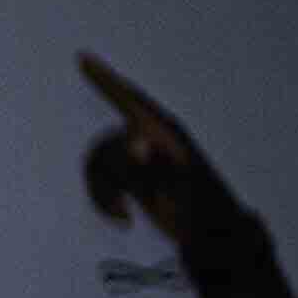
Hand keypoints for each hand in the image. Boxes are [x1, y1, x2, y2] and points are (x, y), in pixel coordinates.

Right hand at [75, 55, 269, 280]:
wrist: (214, 239)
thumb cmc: (205, 213)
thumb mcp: (185, 190)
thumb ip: (159, 165)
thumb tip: (137, 141)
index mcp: (166, 137)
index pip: (132, 101)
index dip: (106, 79)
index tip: (83, 58)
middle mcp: (150, 144)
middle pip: (105, 146)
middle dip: (103, 179)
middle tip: (122, 209)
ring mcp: (140, 163)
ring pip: (99, 167)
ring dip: (103, 194)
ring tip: (125, 216)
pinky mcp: (133, 180)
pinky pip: (102, 182)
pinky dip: (105, 202)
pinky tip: (124, 218)